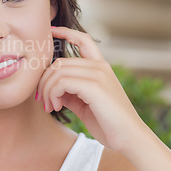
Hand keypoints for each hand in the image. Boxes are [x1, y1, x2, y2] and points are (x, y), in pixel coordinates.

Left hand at [36, 26, 146, 151]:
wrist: (129, 139)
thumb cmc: (107, 123)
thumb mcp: (84, 103)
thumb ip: (69, 91)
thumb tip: (50, 87)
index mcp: (101, 67)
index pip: (83, 40)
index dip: (66, 32)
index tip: (51, 31)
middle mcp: (100, 66)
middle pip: (59, 62)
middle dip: (44, 81)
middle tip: (41, 100)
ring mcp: (98, 74)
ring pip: (57, 72)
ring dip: (47, 90)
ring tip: (49, 107)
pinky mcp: (94, 86)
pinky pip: (61, 82)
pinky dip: (52, 94)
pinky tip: (57, 107)